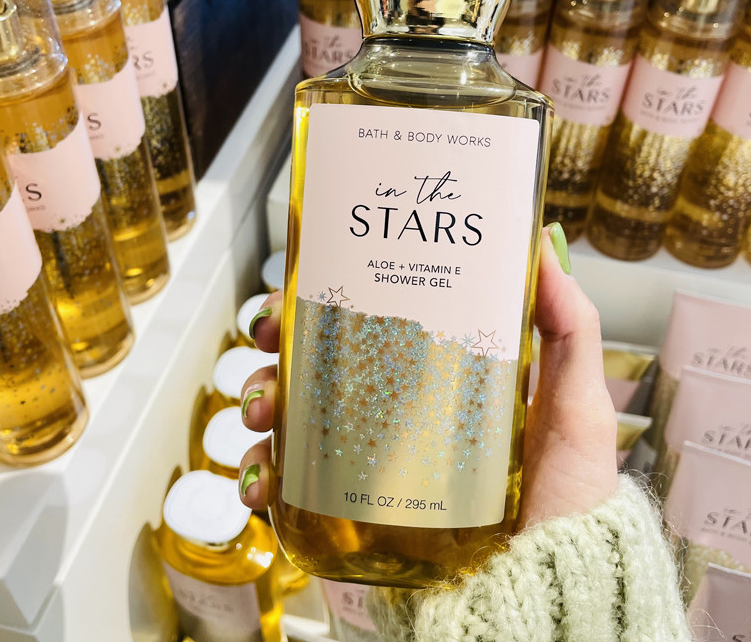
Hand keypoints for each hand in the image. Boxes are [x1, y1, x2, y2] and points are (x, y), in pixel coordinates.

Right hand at [238, 223, 616, 528]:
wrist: (547, 592)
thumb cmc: (566, 500)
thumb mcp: (575, 408)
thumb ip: (569, 330)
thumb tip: (545, 242)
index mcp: (432, 378)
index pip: (369, 322)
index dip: (327, 296)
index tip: (303, 279)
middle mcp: (390, 415)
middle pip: (315, 363)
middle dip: (276, 343)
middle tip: (266, 338)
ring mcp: (365, 464)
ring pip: (290, 418)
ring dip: (257, 403)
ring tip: (258, 414)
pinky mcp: (350, 513)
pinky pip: (290, 487)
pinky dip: (262, 476)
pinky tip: (262, 480)